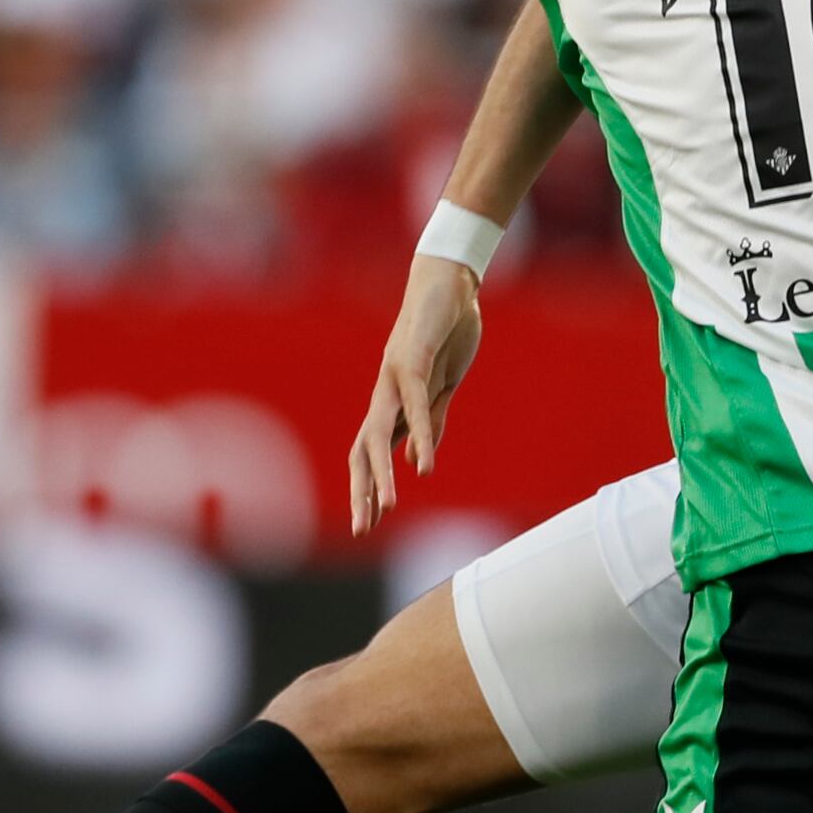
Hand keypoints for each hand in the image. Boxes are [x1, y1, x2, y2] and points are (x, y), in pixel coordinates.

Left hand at [348, 256, 485, 535]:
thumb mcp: (442, 387)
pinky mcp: (413, 359)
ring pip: (378, 433)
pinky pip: (413, 404)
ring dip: (381, 474)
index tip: (369, 523)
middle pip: (362, 450)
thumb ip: (430, 421)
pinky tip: (423, 463)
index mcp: (393, 403)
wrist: (451, 283)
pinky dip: (418, 434)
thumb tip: (416, 459)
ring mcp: (395, 377)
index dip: (366, 486)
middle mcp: (385, 393)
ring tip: (387, 508)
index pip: (370, 453)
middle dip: (361, 492)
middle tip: (362, 529)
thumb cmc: (446, 331)